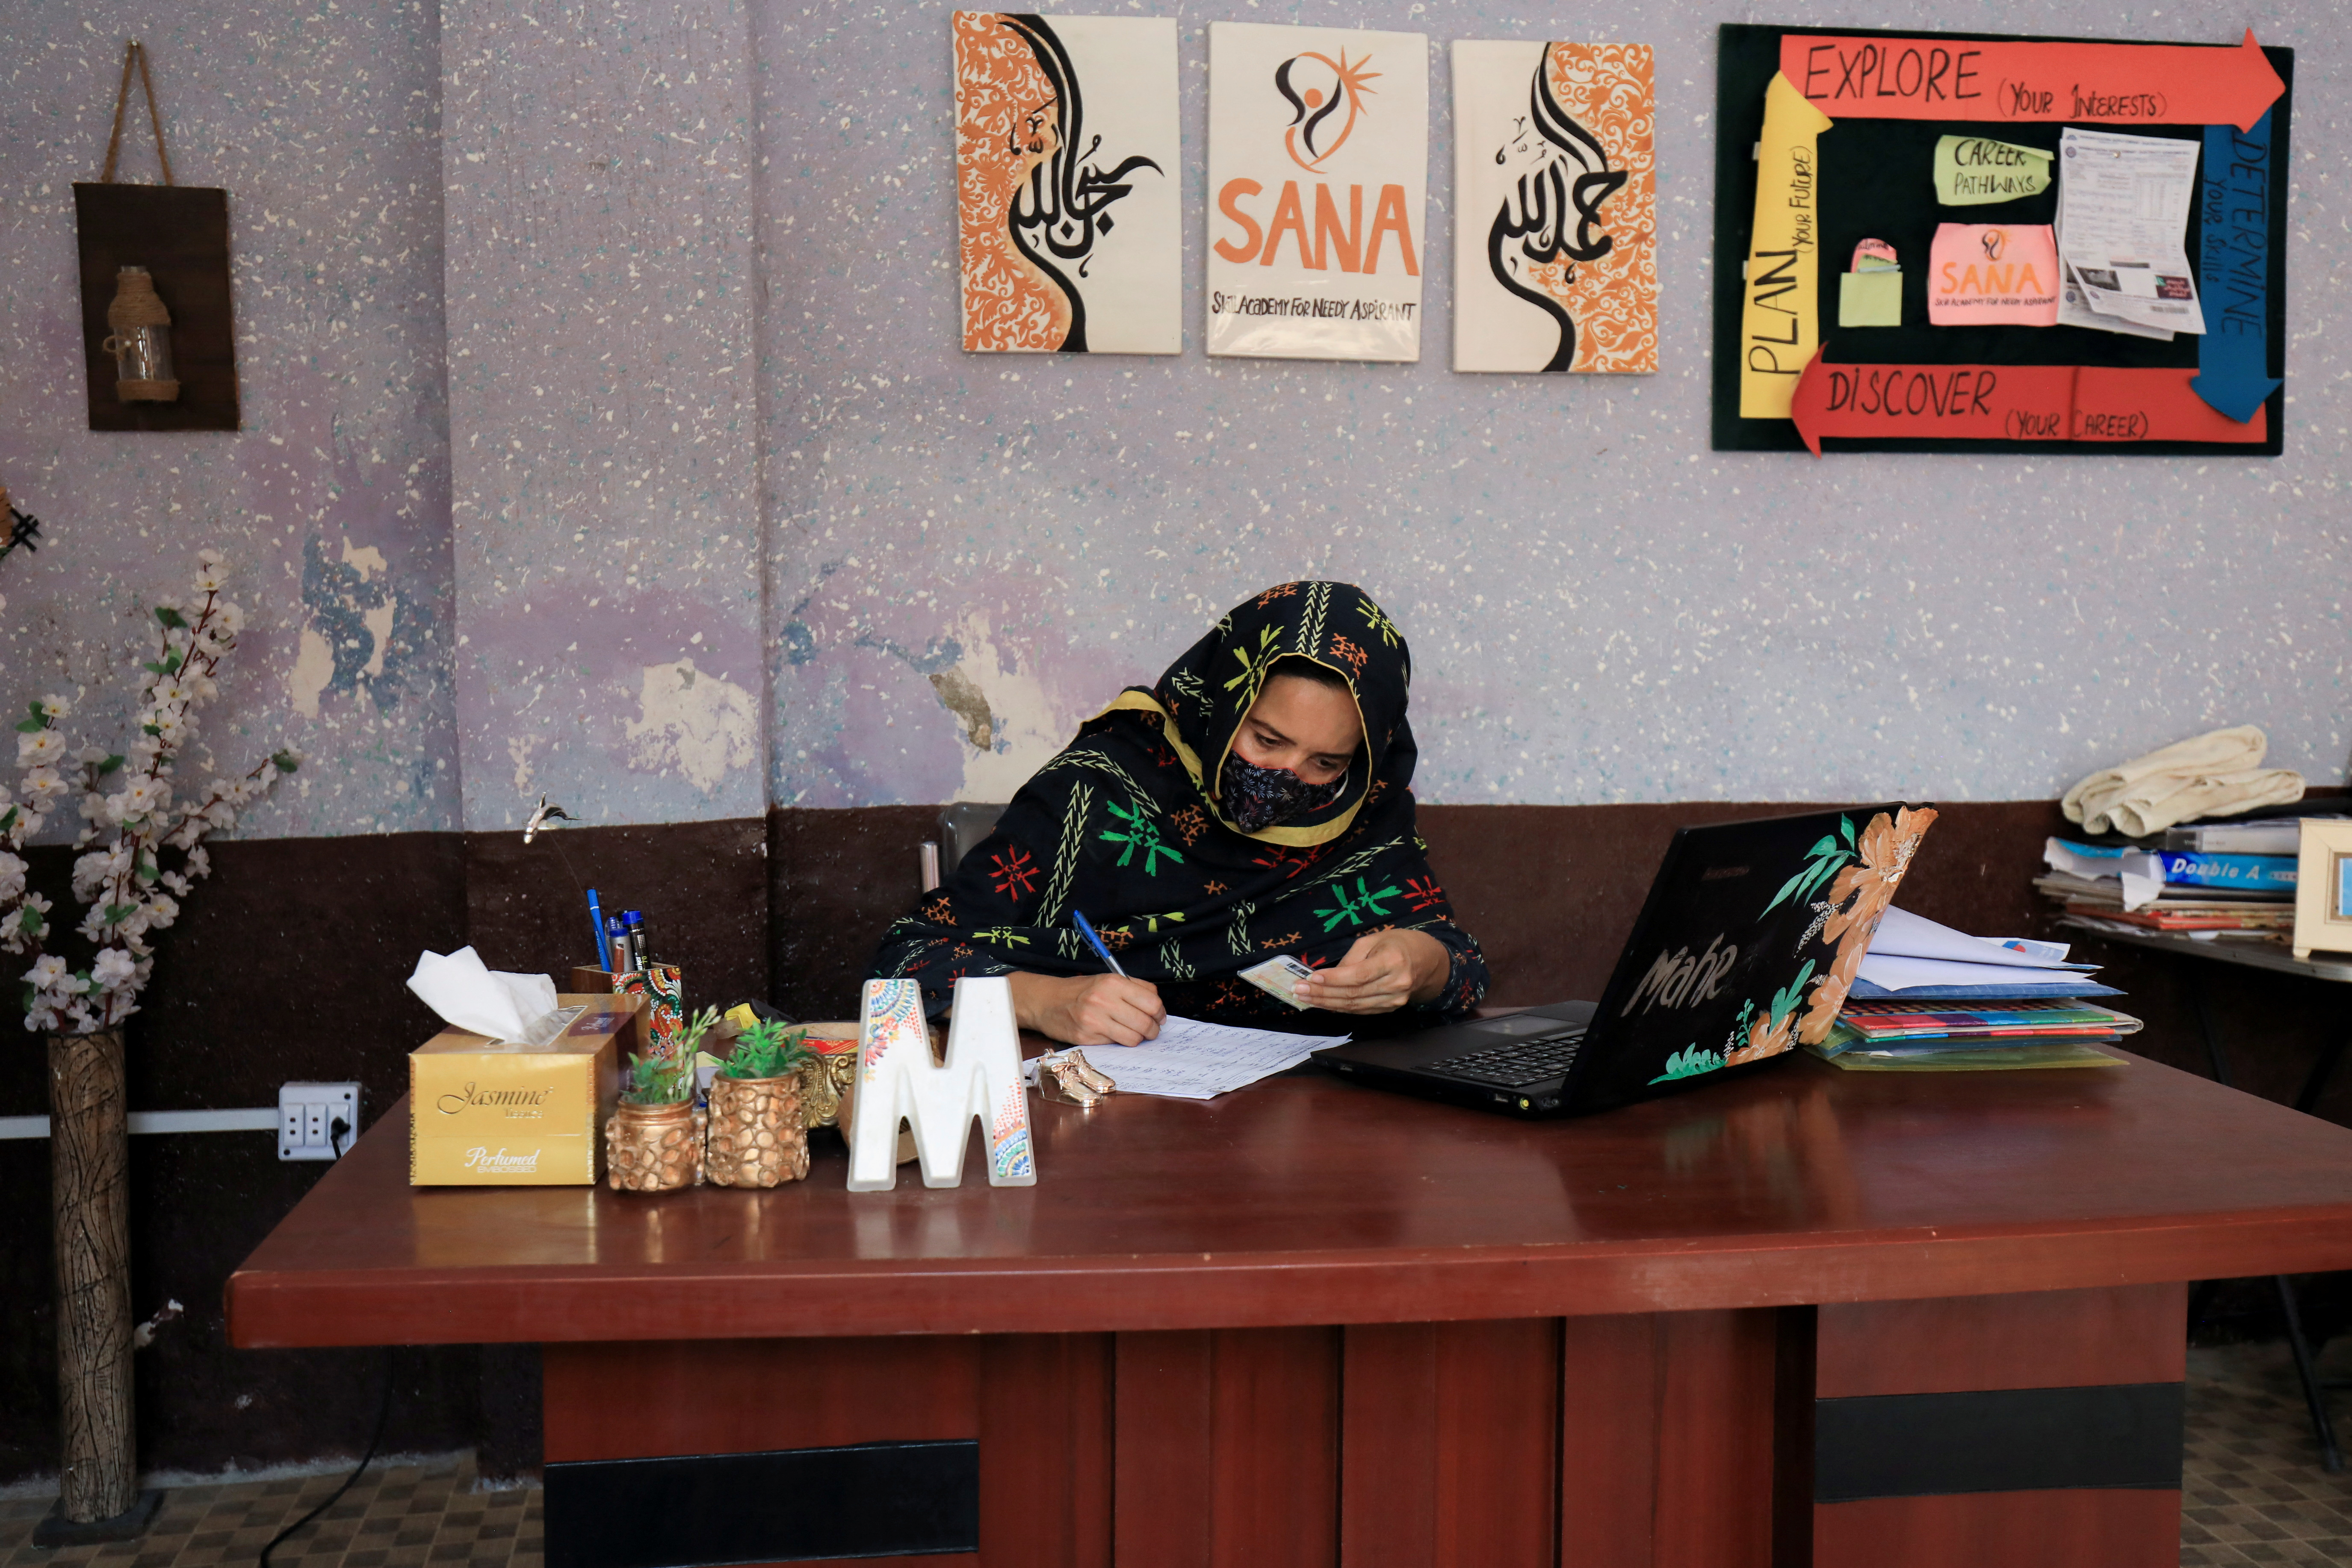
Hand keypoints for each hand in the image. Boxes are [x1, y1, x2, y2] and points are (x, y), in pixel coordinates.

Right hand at [1007, 971, 1165, 1046]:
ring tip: (1134, 1033)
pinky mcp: (1087, 1037)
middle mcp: (1104, 1000)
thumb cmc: (1080, 990)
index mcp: (1113, 983)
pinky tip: (1113, 1034)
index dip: (1160, 1013)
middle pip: (1145, 1022)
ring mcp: (1094, 1020)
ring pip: (1133, 1038)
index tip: (1159, 1017)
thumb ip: (1134, 988)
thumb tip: (1157, 1006)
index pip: (1151, 1002)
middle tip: (1151, 1030)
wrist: (1046, 1001)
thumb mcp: (1106, 980)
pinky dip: (1119, 1041)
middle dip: (1153, 1030)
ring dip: (1138, 1038)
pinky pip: (1115, 1044)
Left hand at [1292, 929, 1450, 1014]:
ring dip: (1327, 1003)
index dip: (1334, 979)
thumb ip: (1352, 957)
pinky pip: (1361, 1010)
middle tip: (1299, 990)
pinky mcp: (1390, 1009)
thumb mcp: (1375, 939)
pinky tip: (1323, 1003)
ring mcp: (1395, 1000)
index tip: (1311, 978)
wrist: (1429, 962)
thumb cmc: (1400, 944)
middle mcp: (1396, 984)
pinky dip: (1340, 1008)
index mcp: (1393, 961)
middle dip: (1323, 994)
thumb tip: (1328, 976)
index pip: (1359, 975)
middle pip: (1354, 994)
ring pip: (1355, 1006)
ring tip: (1305, 998)